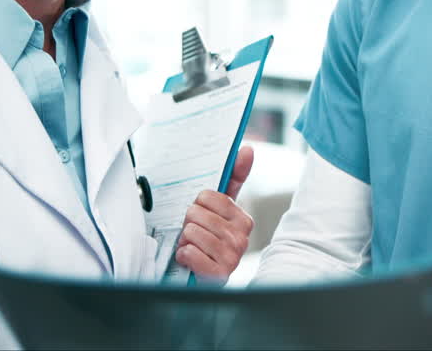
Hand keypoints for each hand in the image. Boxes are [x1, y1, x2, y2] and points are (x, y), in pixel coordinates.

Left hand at [174, 145, 254, 279]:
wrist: (206, 281)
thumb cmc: (211, 242)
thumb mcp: (221, 211)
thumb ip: (234, 179)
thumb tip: (247, 149)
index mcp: (243, 219)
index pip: (208, 196)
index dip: (197, 205)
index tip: (201, 216)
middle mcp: (241, 238)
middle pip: (196, 214)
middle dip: (189, 224)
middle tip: (195, 235)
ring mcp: (231, 257)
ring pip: (191, 232)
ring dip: (185, 241)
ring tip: (193, 248)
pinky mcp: (218, 274)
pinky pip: (189, 253)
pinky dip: (184, 256)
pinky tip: (190, 259)